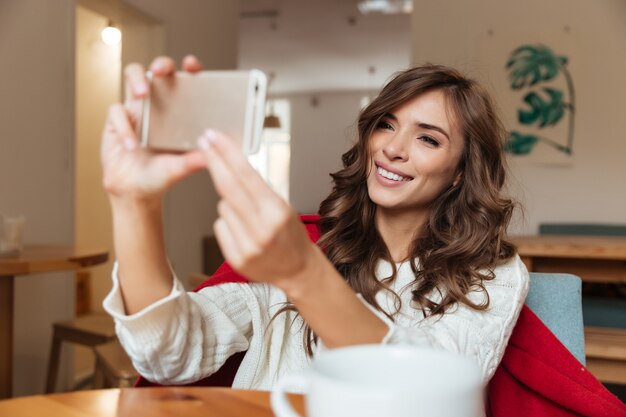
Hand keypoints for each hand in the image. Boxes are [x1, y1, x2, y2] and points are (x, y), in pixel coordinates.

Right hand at [101, 55, 206, 203]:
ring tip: (142, 95)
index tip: (192, 65)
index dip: (191, 69)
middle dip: (161, 65)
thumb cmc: (161, 177)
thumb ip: (194, 160)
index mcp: (179, 113)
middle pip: (158, 71)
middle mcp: (158, 106)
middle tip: (161, 71)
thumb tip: (211, 152)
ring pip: (132, 77)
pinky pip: (117, 111)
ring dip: (136, 81)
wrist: (135, 192)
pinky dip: (124, 127)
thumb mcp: (180, 168)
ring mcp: (136, 109)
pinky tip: (131, 145)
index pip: (187, 83)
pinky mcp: (117, 119)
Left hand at [198, 130, 319, 290]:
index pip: (246, 175)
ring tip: (250, 216)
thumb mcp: (284, 206)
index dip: (227, 153)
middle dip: (214, 161)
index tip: (214, 137)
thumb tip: (236, 160)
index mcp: (277, 211)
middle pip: (228, 187)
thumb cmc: (291, 234)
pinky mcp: (236, 258)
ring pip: (222, 206)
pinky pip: (220, 225)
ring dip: (230, 203)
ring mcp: (247, 245)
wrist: (298, 270)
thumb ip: (260, 187)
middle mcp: (262, 228)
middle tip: (204, 142)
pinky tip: (244, 231)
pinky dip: (228, 222)